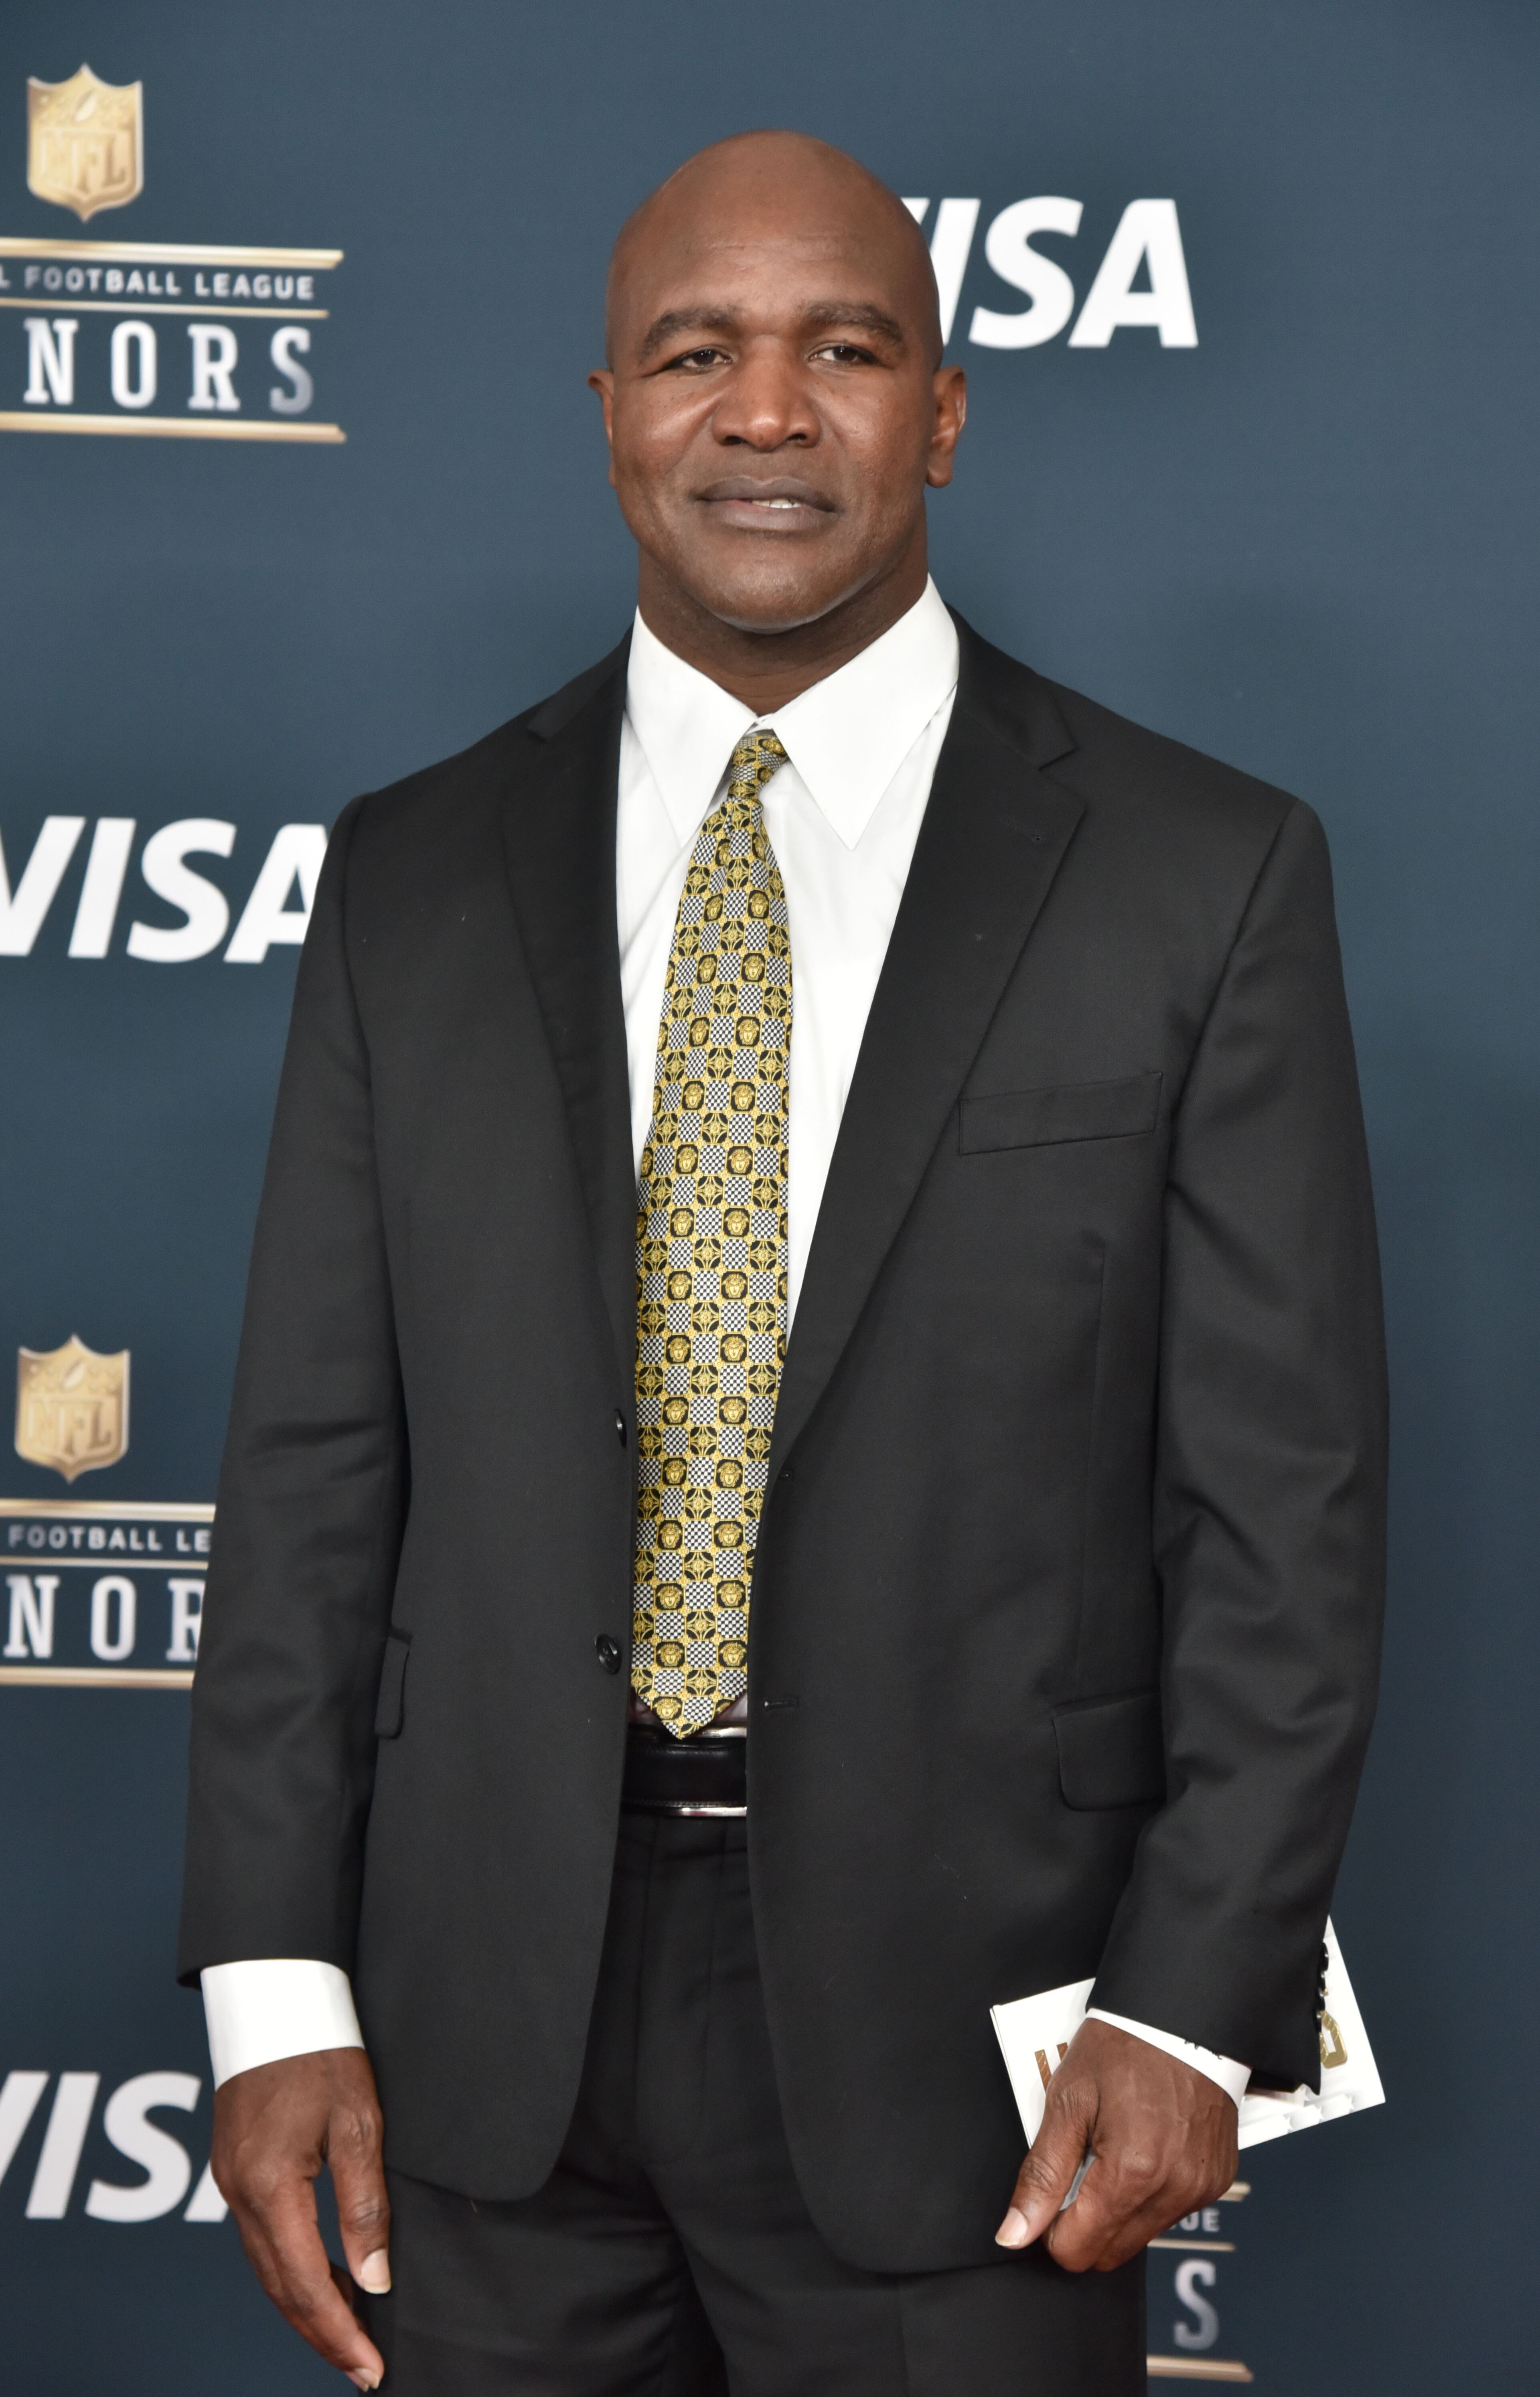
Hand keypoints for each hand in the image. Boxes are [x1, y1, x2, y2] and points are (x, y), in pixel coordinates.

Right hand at [212, 2046, 389, 2389]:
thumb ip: (365, 2205)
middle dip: (322, 2334)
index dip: (339, 2331)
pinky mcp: (234, 2170)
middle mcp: (239, 2192)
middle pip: (279, 2288)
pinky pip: (262, 2239)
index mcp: (269, 2184)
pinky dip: (291, 2270)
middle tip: (361, 2370)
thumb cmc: (323, 2050)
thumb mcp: (359, 2123)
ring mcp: (230, 2182)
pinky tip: (324, 2280)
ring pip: (267, 2268)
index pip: (304, 2283)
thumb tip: (375, 2279)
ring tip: (350, 2337)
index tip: (369, 2369)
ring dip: (306, 2306)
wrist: (275, 1998)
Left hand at [995, 2018, 1237, 2272]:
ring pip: (1140, 2236)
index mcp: (1131, 2173)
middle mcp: (1173, 2189)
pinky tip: (1142, 2147)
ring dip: (1116, 2208)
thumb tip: (1014, 2233)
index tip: (1051, 2191)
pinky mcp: (1216, 2180)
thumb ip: (1042, 2175)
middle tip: (1078, 2165)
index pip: (1077, 2250)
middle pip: (1109, 2252)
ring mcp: (1200, 2187)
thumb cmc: (1123, 2047)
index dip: (1051, 2227)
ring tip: (1111, 2149)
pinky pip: (1171, 2212)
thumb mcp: (1067, 2100)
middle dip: (1083, 2222)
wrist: (1181, 2014)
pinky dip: (1149, 2193)